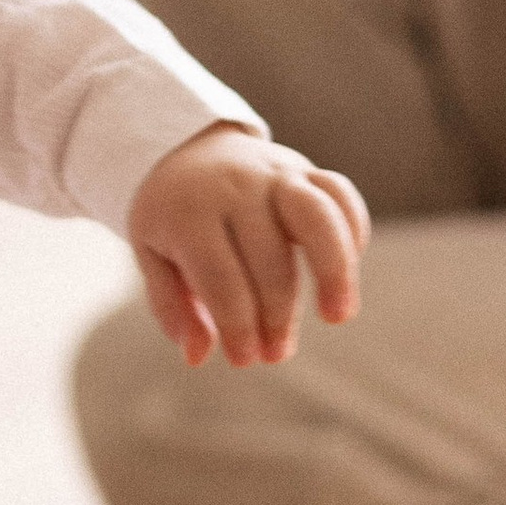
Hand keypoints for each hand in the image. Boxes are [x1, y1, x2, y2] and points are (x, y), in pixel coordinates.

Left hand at [128, 126, 367, 369]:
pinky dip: (354, 232)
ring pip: (317, 217)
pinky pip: (341, 195)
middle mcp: (235, 187)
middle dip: (277, 316)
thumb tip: (197, 357)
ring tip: (337, 316)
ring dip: (334, 271)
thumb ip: (172, 307)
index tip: (245, 359)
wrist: (186, 145)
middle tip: (275, 354)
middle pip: (269, 260)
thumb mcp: (152, 254)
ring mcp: (274, 173)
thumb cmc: (172, 215)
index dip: (237, 325)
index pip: (220, 278)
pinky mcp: (305, 168)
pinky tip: (346, 273)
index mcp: (188, 211)